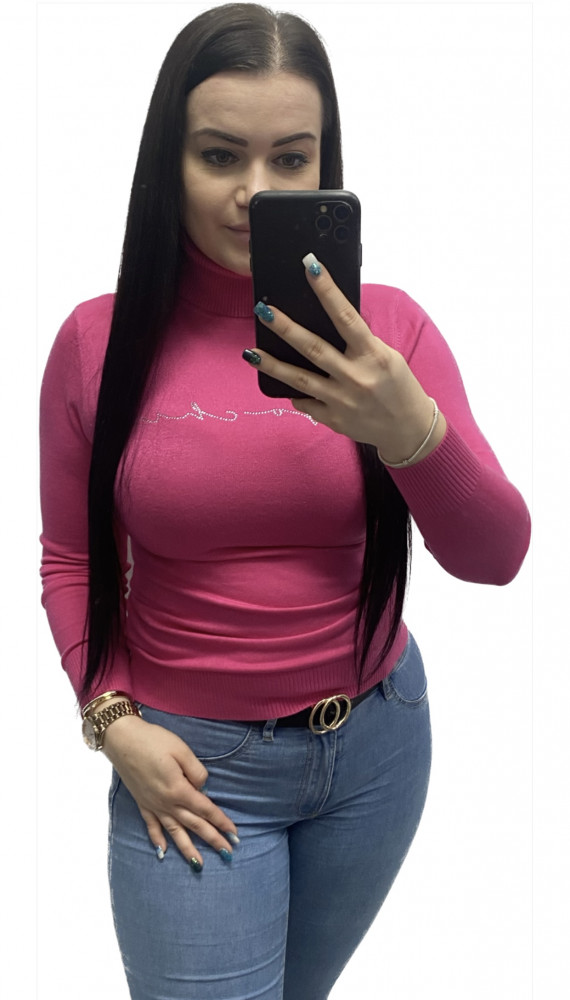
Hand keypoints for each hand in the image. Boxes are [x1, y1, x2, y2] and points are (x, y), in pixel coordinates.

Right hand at [102, 714, 238, 868]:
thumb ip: (196, 771)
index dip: (221, 821)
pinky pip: (151, 826)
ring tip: (199, 864)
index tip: (234, 834)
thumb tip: (202, 788)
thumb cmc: (153, 741)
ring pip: (174, 831)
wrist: (122, 739)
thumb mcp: (181, 750)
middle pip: (194, 824)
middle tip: (228, 853)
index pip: (205, 809)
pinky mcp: (141, 802)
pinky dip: (157, 840)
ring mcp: (153, 805)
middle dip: (212, 839)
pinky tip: (163, 852)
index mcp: (179, 789)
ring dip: (187, 848)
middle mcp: (166, 803)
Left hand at [247, 258, 445, 464]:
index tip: (310, 266)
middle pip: (314, 348)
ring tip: (250, 353)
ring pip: (300, 379)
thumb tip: (328, 322)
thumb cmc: (398, 386)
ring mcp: (342, 401)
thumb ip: (359, 343)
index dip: (327, 291)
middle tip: (262, 310)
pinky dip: (293, 392)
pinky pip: (305, 402)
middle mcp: (355, 377)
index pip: (346, 317)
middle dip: (285, 328)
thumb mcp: (387, 357)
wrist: (408, 430)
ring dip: (272, 365)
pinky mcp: (333, 419)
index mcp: (373, 355)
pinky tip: (278, 381)